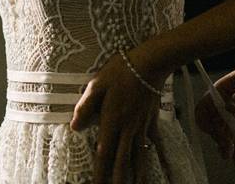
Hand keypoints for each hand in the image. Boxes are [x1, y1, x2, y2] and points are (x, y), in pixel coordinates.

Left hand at [71, 49, 165, 183]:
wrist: (149, 63)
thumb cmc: (121, 71)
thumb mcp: (97, 84)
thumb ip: (85, 106)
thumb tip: (74, 126)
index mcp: (112, 121)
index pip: (104, 153)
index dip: (100, 172)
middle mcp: (128, 128)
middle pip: (122, 160)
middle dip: (119, 179)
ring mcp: (141, 125)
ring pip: (139, 155)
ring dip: (138, 173)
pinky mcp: (151, 120)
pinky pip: (154, 142)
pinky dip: (156, 156)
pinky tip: (159, 165)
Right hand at [195, 57, 234, 164]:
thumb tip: (230, 109)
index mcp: (220, 91)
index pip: (204, 107)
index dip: (204, 119)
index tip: (212, 128)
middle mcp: (225, 106)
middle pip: (214, 124)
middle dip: (217, 135)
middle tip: (226, 144)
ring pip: (226, 134)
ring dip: (225, 145)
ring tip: (228, 155)